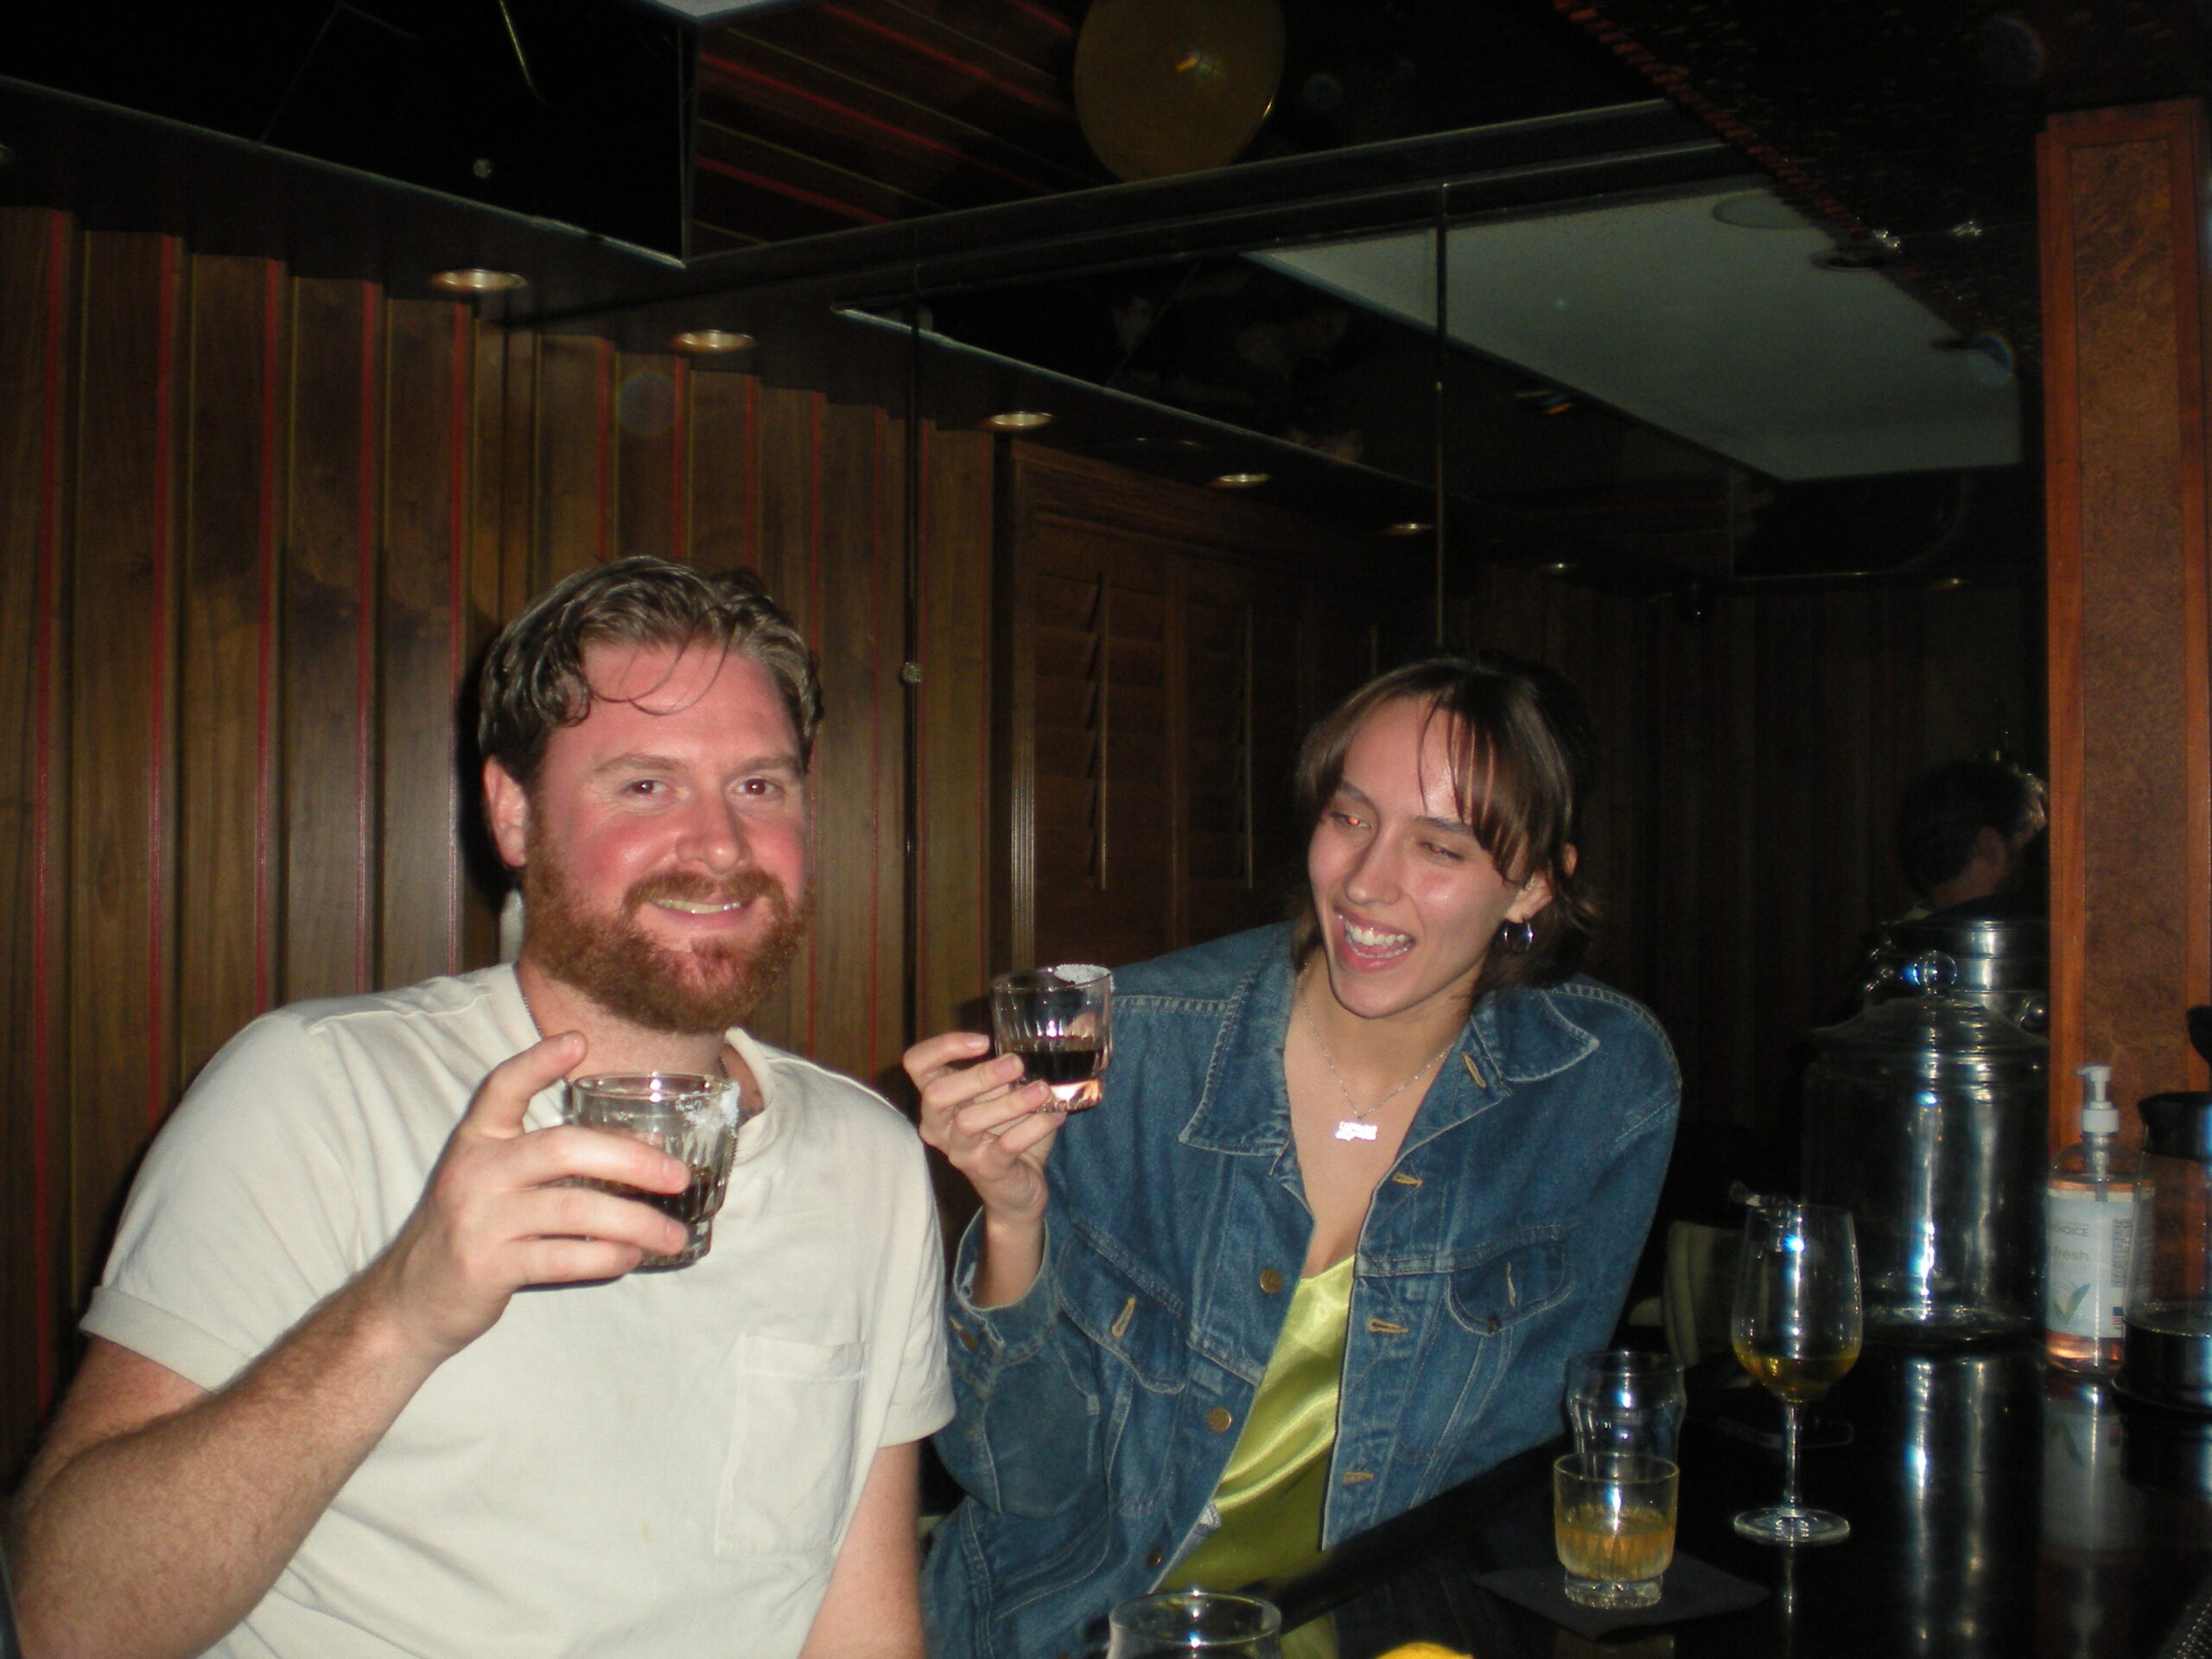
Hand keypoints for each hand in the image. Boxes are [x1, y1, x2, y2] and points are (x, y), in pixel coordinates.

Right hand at [363, 1032, 689, 1362]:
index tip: (578, 1041)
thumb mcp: (493, 1179)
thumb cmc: (473, 1230)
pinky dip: (606, 1257)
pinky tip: (631, 1257)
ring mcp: (479, 1220)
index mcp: (477, 1140)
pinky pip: (562, 1257)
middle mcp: (476, 1172)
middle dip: (630, 1159)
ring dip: (635, 1223)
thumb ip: (549, 1157)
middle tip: (678, 1176)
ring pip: (573, 1208)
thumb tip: (647, 1151)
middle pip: (562, 1148)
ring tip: (673, 1235)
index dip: (538, 1062)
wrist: (410, 1300)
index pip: (502, 1088)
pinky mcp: (487, 1267)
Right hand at [905, 1030, 1061, 1229]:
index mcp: (936, 1098)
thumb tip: (1034, 1044)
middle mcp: (937, 1125)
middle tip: (1016, 1063)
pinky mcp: (986, 1169)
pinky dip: (1034, 1126)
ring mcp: (959, 1150)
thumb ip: (1005, 1071)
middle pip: (936, 1094)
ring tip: (1042, 1089)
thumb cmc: (1008, 1131)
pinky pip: (1006, 1145)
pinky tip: (1055, 1115)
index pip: (917, 1064)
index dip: (943, 1047)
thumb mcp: (1001, 1095)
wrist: (1019, 1186)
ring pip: (969, 1122)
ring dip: (1010, 1102)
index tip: (983, 1041)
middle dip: (978, 1075)